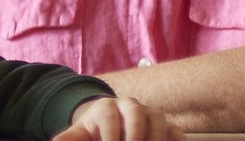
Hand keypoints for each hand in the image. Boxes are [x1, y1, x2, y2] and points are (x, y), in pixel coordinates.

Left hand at [54, 97, 184, 140]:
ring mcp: (150, 114)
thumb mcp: (80, 134)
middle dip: (134, 132)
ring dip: (156, 137)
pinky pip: (176, 131)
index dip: (109, 134)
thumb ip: (69, 138)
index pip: (108, 117)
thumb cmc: (95, 131)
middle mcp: (130, 106)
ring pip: (158, 120)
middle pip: (135, 112)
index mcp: (107, 107)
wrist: (112, 125)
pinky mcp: (166, 126)